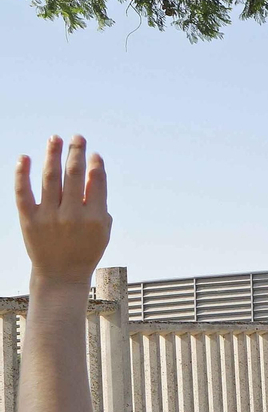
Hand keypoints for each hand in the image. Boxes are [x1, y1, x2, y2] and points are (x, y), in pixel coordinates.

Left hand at [16, 136, 110, 286]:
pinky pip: (23, 192)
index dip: (95, 165)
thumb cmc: (85, 249)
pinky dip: (21, 174)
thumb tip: (92, 174)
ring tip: (55, 138)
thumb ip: (99, 204)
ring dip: (53, 155)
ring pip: (50, 178)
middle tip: (77, 137)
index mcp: (94, 217)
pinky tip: (24, 158)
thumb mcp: (102, 230)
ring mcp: (49, 217)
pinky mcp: (29, 220)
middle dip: (76, 153)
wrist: (60, 274)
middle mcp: (71, 215)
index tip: (93, 155)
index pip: (96, 182)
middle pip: (73, 175)